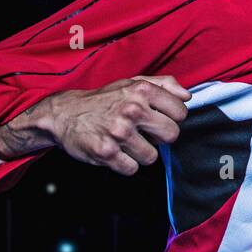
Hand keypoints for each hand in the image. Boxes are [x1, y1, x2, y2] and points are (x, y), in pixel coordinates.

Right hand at [0, 75, 191, 175]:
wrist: (64, 114)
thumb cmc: (104, 99)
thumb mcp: (132, 82)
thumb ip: (163, 84)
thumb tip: (187, 96)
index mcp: (142, 90)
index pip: (181, 112)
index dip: (173, 118)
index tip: (160, 118)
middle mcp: (132, 110)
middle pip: (172, 135)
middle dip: (161, 138)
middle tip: (147, 134)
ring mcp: (119, 132)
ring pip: (152, 157)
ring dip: (141, 153)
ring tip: (127, 143)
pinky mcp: (106, 152)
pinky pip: (132, 169)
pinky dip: (126, 164)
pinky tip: (116, 152)